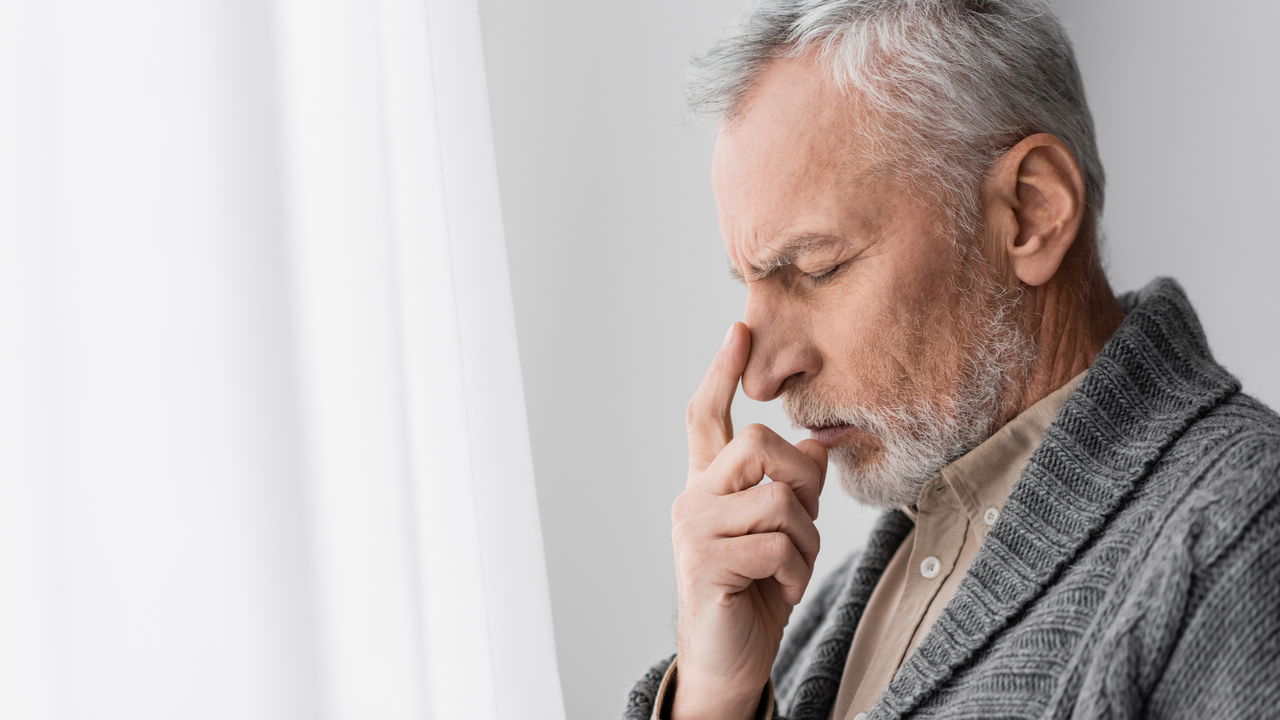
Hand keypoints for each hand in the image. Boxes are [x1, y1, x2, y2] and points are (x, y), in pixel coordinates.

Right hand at [669, 322, 827, 719]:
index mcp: (708, 486)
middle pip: (758, 445)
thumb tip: (820, 443)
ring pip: (777, 499)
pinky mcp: (705, 563)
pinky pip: (776, 545)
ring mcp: (695, 530)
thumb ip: (790, 486)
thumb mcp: (780, 532)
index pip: (706, 417)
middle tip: (806, 520)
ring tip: (789, 569)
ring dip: (804, 541)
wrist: (728, 661)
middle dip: (802, 480)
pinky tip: (780, 590)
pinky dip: (795, 572)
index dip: (722, 372)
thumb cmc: (754, 592)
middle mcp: (693, 499)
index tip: (740, 330)